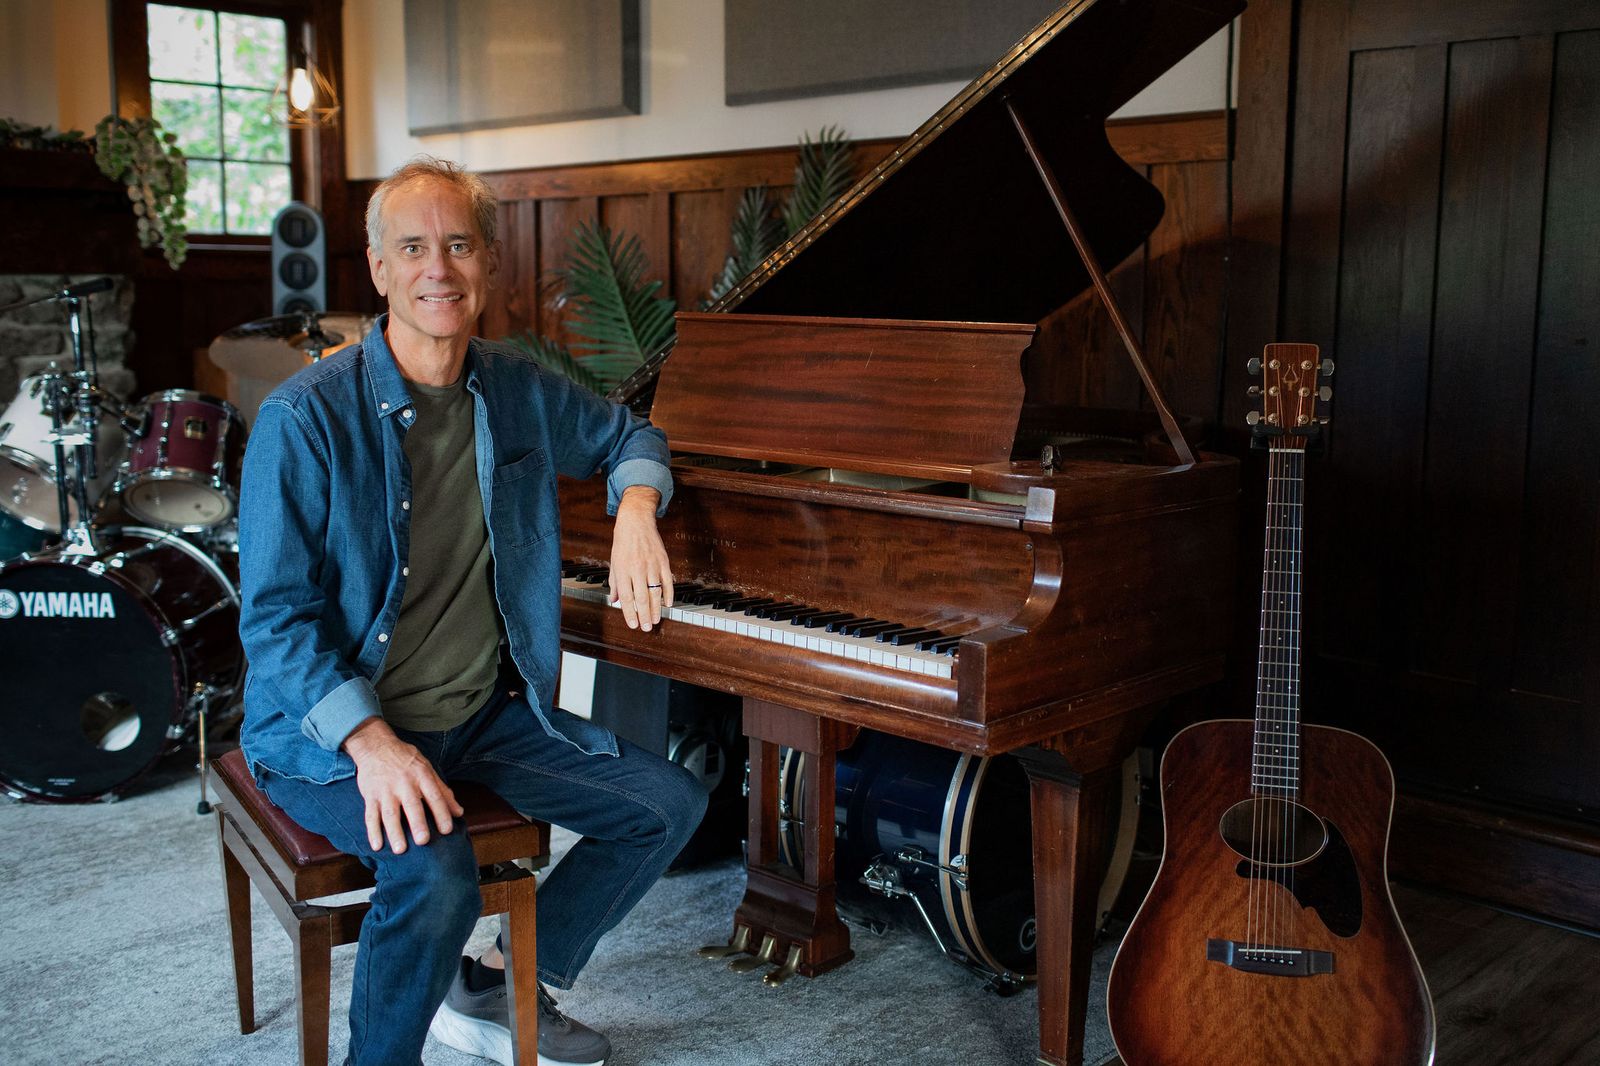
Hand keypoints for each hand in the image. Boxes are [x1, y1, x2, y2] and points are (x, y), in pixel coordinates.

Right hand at [342, 717, 463, 853]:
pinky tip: (377, 845)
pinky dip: (373, 831)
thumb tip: (459, 812)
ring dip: (394, 832)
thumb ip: (443, 791)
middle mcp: (403, 783)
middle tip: (423, 841)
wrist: (376, 746)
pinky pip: (370, 815)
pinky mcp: (370, 795)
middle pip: (411, 805)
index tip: (447, 830)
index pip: (434, 796)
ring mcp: (385, 790)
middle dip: (417, 823)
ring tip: (400, 850)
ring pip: (389, 814)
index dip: (442, 812)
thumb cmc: (406, 759)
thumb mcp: (427, 769)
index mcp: (421, 776)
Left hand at [608, 485, 672, 631]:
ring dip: (656, 608)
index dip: (629, 613)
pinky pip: (668, 581)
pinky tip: (668, 604)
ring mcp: (652, 565)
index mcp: (623, 570)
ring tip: (656, 620)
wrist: (636, 521)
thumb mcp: (614, 562)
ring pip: (655, 592)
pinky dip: (668, 594)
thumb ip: (615, 583)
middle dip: (644, 615)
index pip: (627, 597)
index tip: (633, 625)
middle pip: (642, 598)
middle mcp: (637, 569)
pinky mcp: (663, 561)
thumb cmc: (623, 542)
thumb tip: (615, 601)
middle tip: (647, 628)